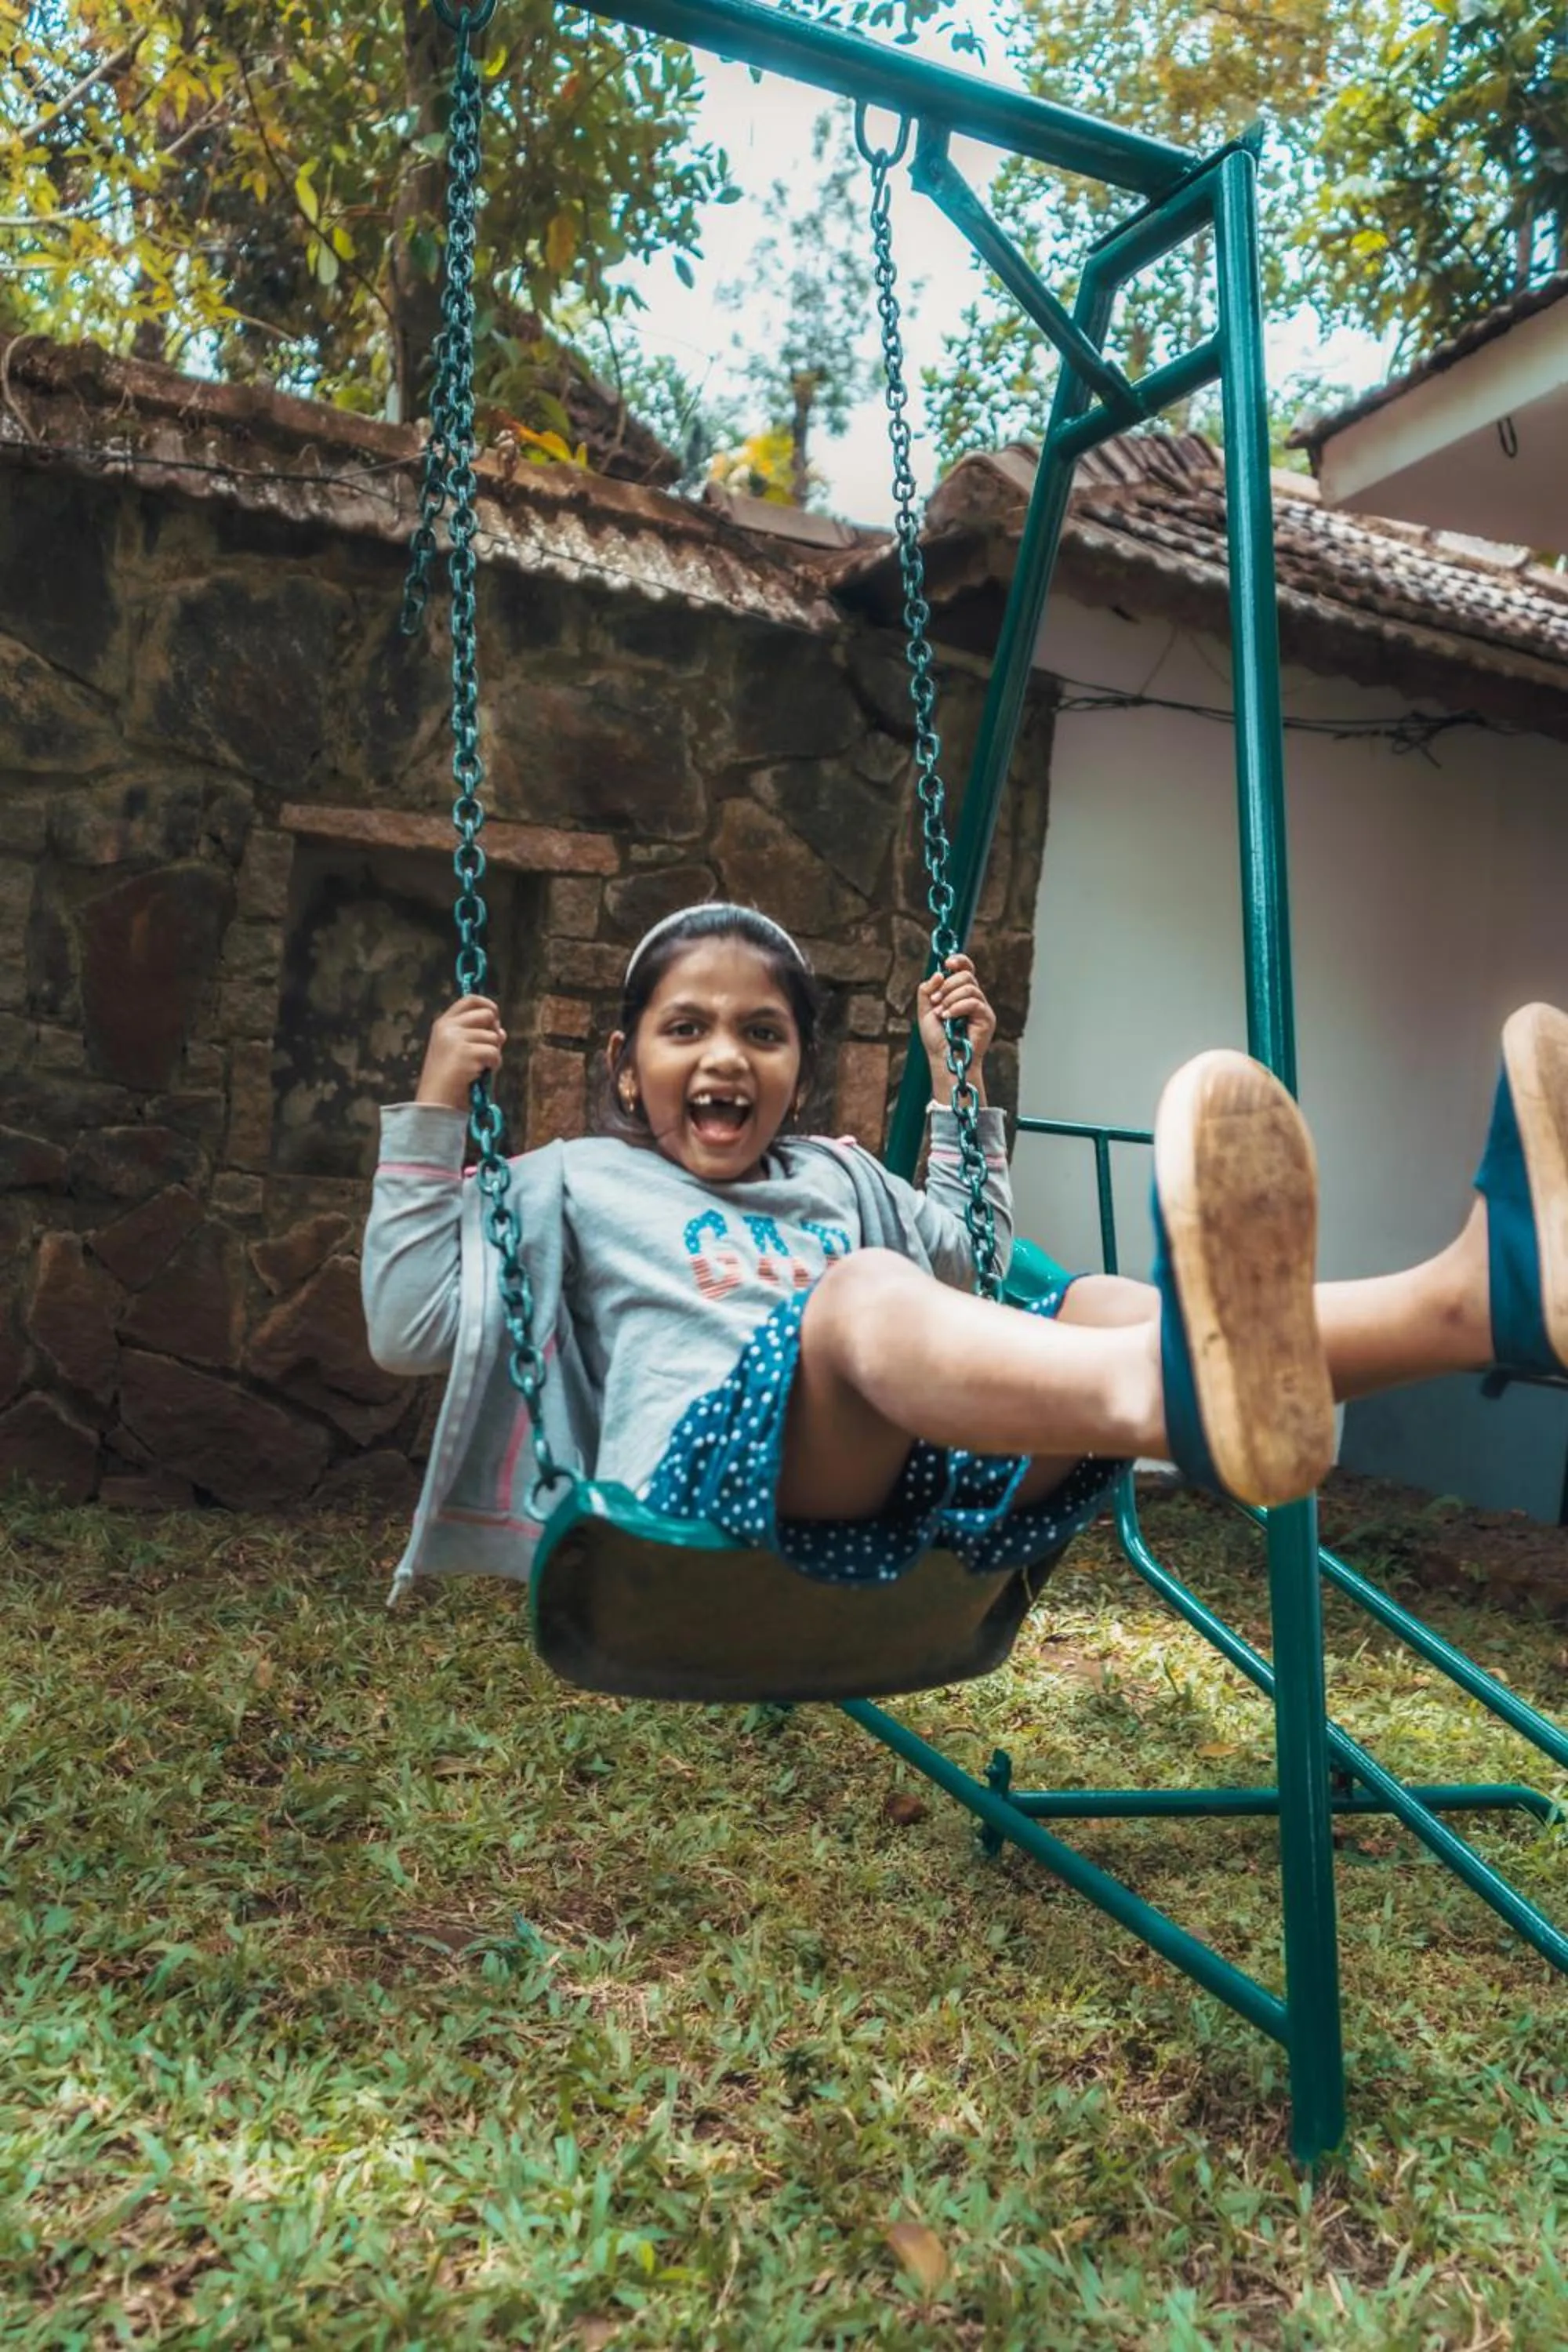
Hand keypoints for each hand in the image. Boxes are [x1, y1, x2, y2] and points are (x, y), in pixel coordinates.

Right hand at [416, 995, 505, 1110]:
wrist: (437, 1100)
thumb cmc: (449, 1079)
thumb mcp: (459, 1051)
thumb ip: (476, 1037)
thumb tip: (501, 1032)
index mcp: (443, 1024)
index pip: (469, 1000)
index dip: (487, 1004)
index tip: (495, 1016)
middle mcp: (448, 1027)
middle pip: (487, 1014)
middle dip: (495, 1031)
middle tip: (490, 1048)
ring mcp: (456, 1038)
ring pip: (493, 1036)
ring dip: (494, 1053)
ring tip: (481, 1066)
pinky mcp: (466, 1052)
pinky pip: (494, 1052)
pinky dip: (494, 1064)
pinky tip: (483, 1073)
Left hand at [917, 954, 994, 1104]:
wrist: (944, 1059)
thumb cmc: (936, 1039)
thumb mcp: (925, 1010)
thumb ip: (927, 990)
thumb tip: (940, 973)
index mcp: (960, 993)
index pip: (966, 969)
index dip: (959, 961)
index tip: (947, 963)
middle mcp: (974, 998)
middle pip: (967, 975)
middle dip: (947, 986)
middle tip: (936, 1003)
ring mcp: (982, 1008)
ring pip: (970, 987)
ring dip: (950, 998)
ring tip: (942, 1014)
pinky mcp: (987, 1018)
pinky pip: (974, 1002)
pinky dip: (957, 1007)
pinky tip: (949, 1017)